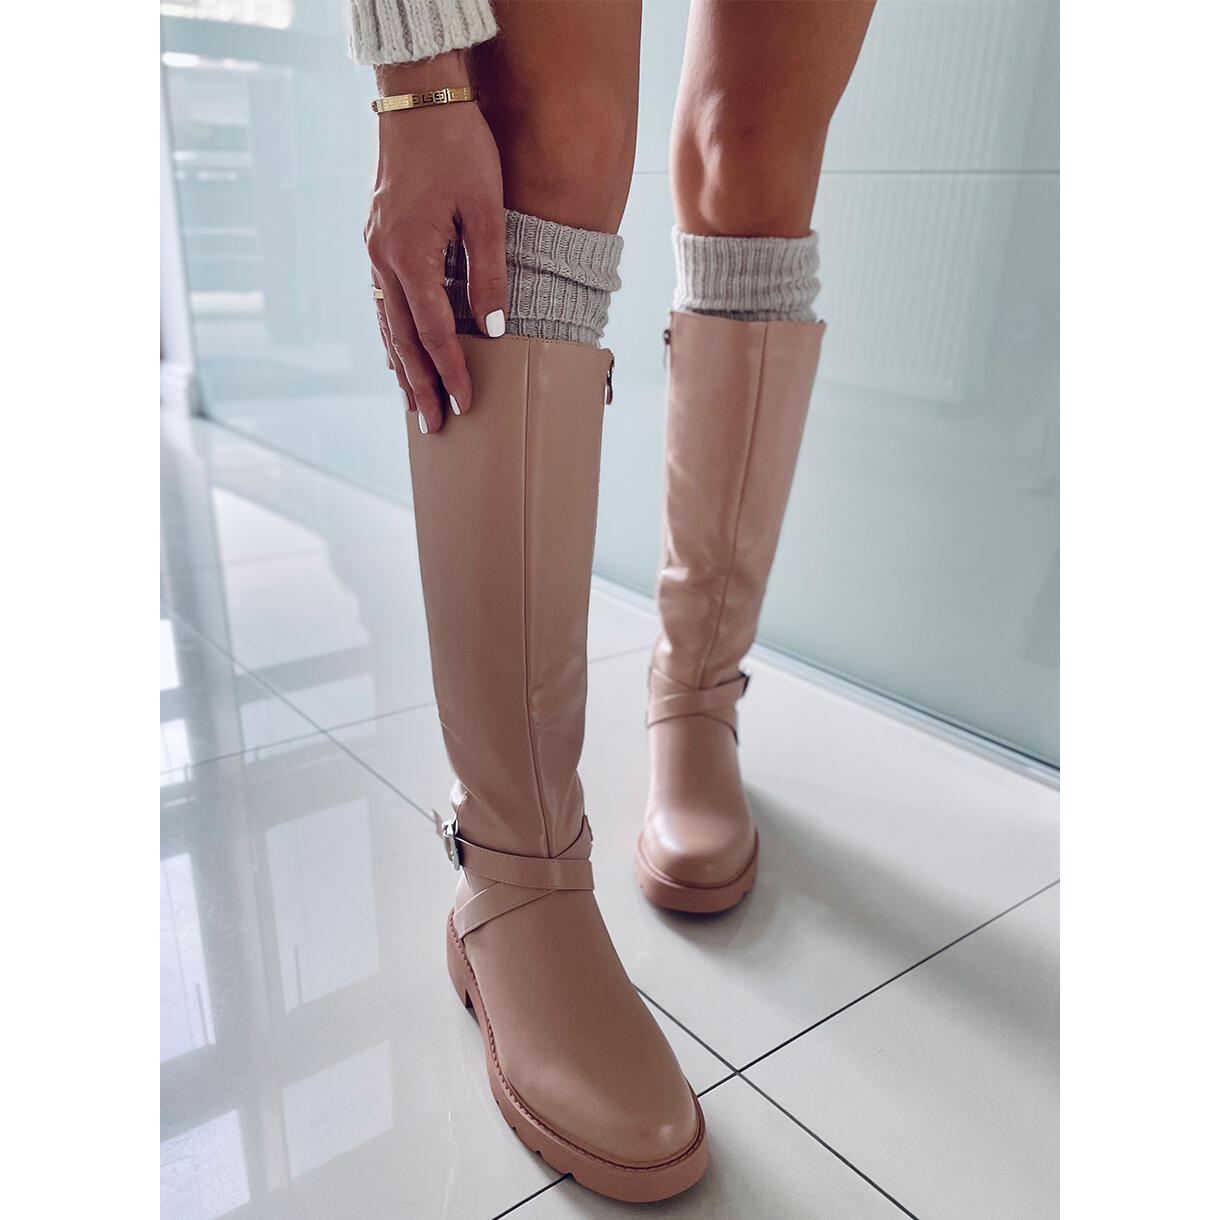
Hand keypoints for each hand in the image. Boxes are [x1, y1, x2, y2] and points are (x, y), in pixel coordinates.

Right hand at [365, 53, 507, 434]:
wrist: (418, 95)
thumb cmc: (459, 147)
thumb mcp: (486, 210)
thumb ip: (488, 273)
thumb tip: (493, 328)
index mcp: (409, 255)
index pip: (433, 332)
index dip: (451, 372)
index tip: (465, 405)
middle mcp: (382, 258)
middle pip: (401, 339)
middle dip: (418, 385)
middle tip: (432, 427)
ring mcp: (374, 249)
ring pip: (385, 323)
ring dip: (400, 365)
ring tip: (413, 402)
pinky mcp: (377, 239)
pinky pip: (382, 300)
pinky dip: (393, 333)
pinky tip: (401, 351)